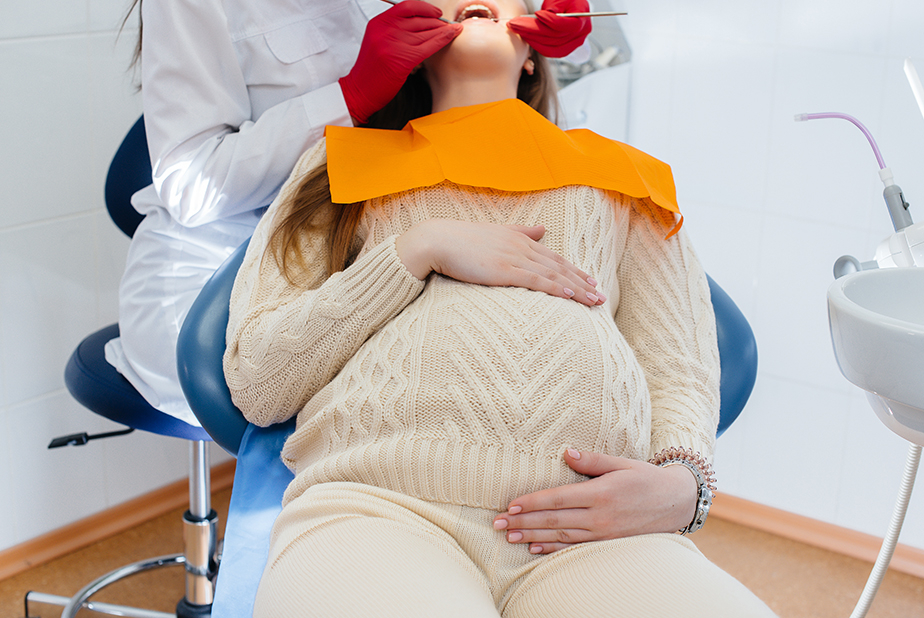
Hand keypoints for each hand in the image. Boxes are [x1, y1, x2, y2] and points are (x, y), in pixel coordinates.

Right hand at [340, 1, 461, 123]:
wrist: (359, 91)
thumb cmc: (370, 70)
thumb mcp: (377, 42)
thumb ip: (394, 30)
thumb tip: (420, 23)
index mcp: (378, 23)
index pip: (406, 7)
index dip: (425, 8)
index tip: (436, 13)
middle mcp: (385, 31)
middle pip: (418, 20)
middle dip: (437, 22)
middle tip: (448, 24)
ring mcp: (393, 45)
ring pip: (426, 33)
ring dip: (443, 30)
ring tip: (454, 30)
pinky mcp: (402, 60)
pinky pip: (429, 46)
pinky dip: (443, 39)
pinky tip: (452, 35)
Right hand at [396, 220, 604, 305]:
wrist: (437, 241)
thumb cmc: (461, 240)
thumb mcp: (496, 233)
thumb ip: (521, 231)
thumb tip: (543, 230)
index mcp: (520, 240)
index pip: (554, 257)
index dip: (575, 270)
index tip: (591, 281)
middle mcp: (522, 247)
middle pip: (560, 267)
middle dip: (583, 283)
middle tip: (601, 297)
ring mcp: (514, 258)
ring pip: (554, 275)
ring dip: (577, 289)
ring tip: (594, 301)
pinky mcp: (504, 270)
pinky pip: (536, 280)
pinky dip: (556, 287)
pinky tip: (570, 296)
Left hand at [492, 449, 697, 553]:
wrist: (677, 502)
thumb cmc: (646, 478)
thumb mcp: (622, 463)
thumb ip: (592, 461)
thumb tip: (566, 453)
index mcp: (601, 493)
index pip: (558, 499)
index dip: (532, 503)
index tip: (510, 505)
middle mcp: (600, 516)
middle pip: (554, 521)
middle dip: (523, 522)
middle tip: (498, 524)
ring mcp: (603, 533)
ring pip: (561, 537)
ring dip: (533, 537)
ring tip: (510, 537)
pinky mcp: (607, 543)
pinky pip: (575, 548)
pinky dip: (553, 549)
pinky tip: (535, 549)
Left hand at [506, 0, 590, 57]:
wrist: (570, 6)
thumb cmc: (566, 0)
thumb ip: (556, 5)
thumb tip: (546, 16)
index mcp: (582, 19)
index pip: (565, 25)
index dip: (550, 20)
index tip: (536, 14)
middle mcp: (580, 34)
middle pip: (554, 37)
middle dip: (532, 30)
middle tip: (515, 23)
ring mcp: (573, 44)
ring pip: (550, 46)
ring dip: (530, 38)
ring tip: (516, 29)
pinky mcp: (564, 49)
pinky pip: (549, 51)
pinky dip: (536, 45)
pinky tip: (525, 36)